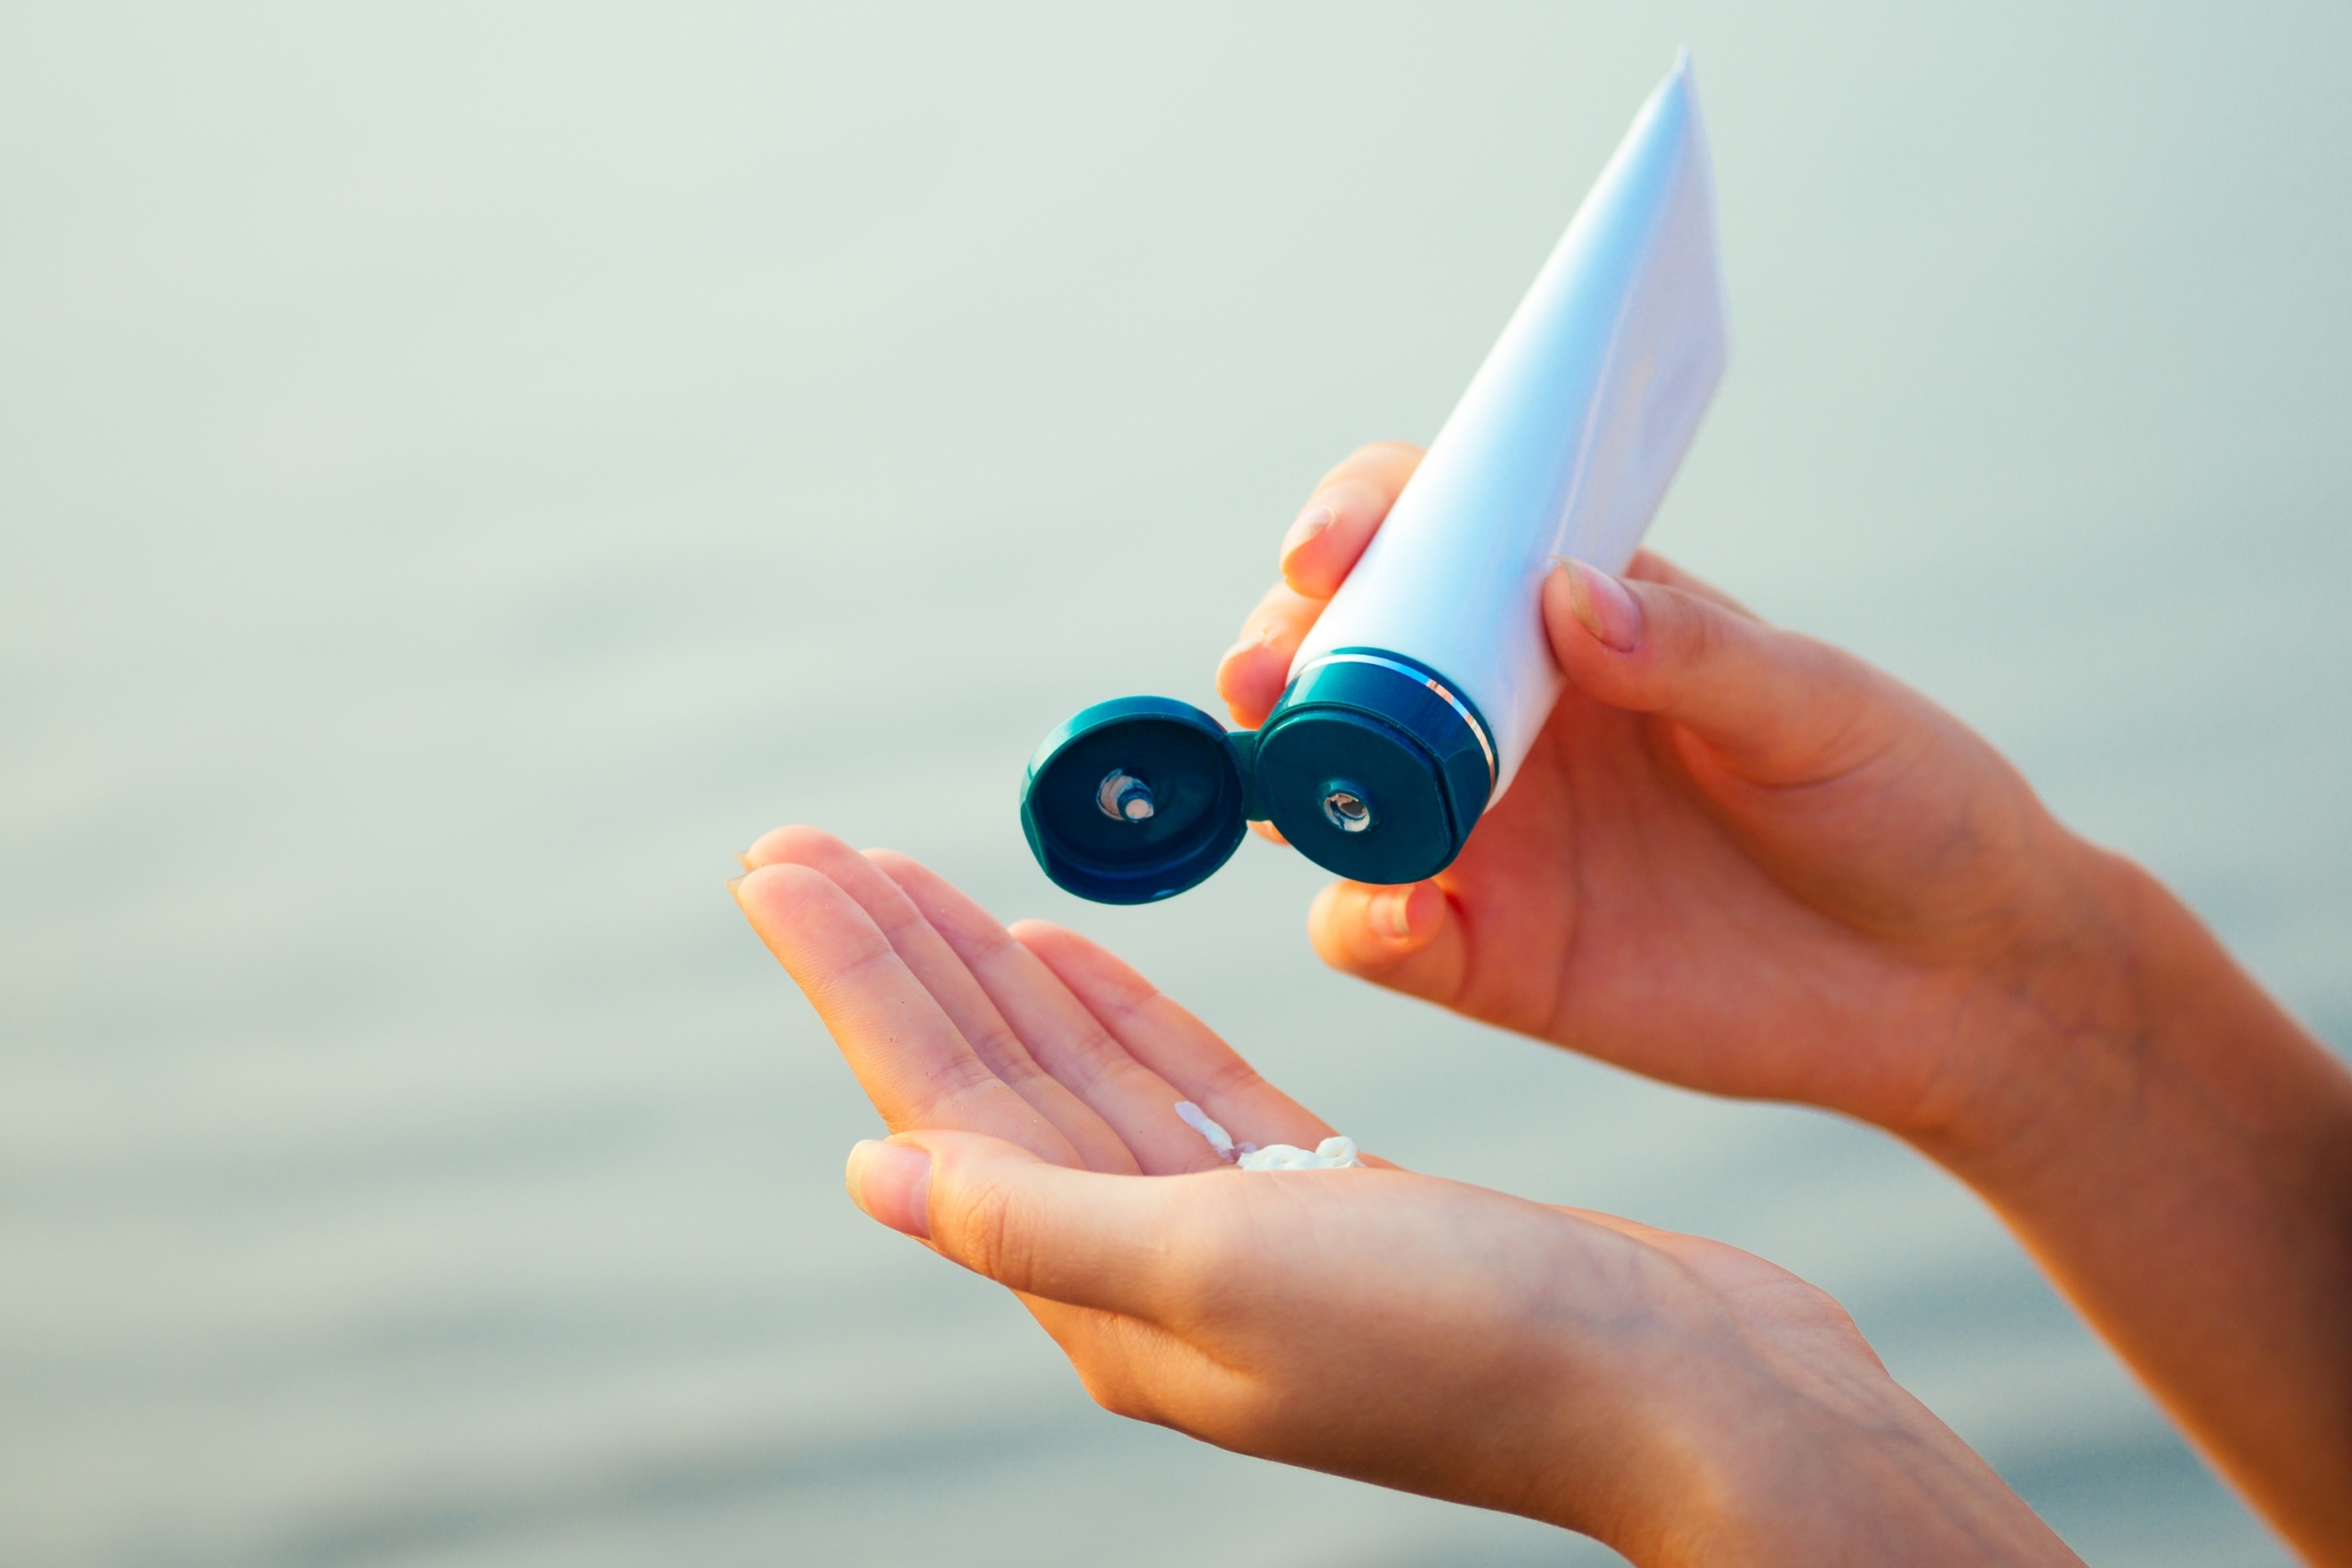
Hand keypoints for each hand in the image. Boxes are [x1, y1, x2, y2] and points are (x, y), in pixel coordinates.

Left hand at [730, 828, 2077, 1565]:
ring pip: (1076, 1075)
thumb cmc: (1475, 1343)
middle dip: (896, 960)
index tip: (779, 868)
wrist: (1685, 1390)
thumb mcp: (1233, 1272)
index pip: (942, 1108)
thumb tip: (874, 1175)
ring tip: (906, 881)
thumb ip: (1045, 1218)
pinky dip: (1115, 1013)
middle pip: (989, 1083)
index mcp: (1111, 1299)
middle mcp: (1155, 1274)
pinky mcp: (1327, 1199)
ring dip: (992, 974)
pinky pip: (1181, 1086)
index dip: (858, 983)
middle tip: (803, 848)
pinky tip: (1059, 950)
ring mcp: (1240, 1237)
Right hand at [1218, 443, 2132, 1160]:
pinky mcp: (1486, 955)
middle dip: (1280, 646)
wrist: (1950, 981)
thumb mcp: (1816, 708)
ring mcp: (1483, 836)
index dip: (1360, 521)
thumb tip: (1564, 596)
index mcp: (1572, 614)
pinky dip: (1361, 918)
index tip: (1329, 549)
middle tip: (1271, 673)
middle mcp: (1498, 713)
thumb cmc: (1897, 803)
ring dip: (1294, 779)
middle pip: (1338, 652)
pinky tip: (1411, 914)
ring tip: (1318, 784)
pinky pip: (1370, 930)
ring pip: (1326, 789)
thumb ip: (1692, 653)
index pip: (1428, 529)